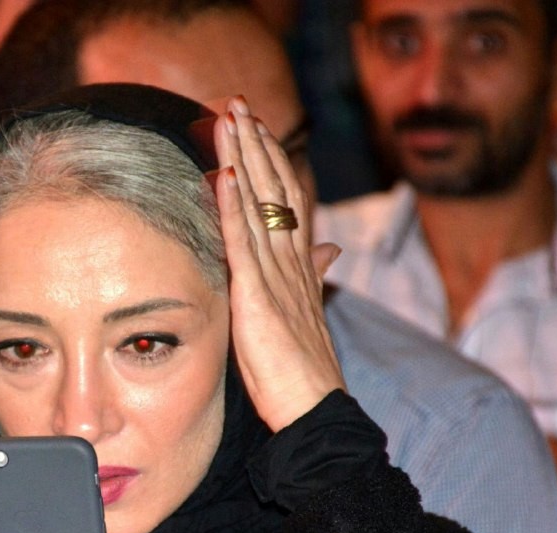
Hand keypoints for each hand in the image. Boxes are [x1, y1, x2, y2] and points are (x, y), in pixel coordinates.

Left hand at [213, 96, 345, 431]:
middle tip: (239, 103)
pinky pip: (245, 244)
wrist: (314, 406)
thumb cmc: (302, 368)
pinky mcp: (259, 297)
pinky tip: (226, 174)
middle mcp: (292, 262)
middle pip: (276, 190)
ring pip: (261, 206)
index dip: (272, 161)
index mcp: (300, 265)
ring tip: (230, 118)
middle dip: (257, 144)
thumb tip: (330, 247)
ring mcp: (277, 277)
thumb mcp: (305, 311)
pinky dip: (235, 208)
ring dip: (245, 159)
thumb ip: (315, 273)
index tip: (256, 128)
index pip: (287, 200)